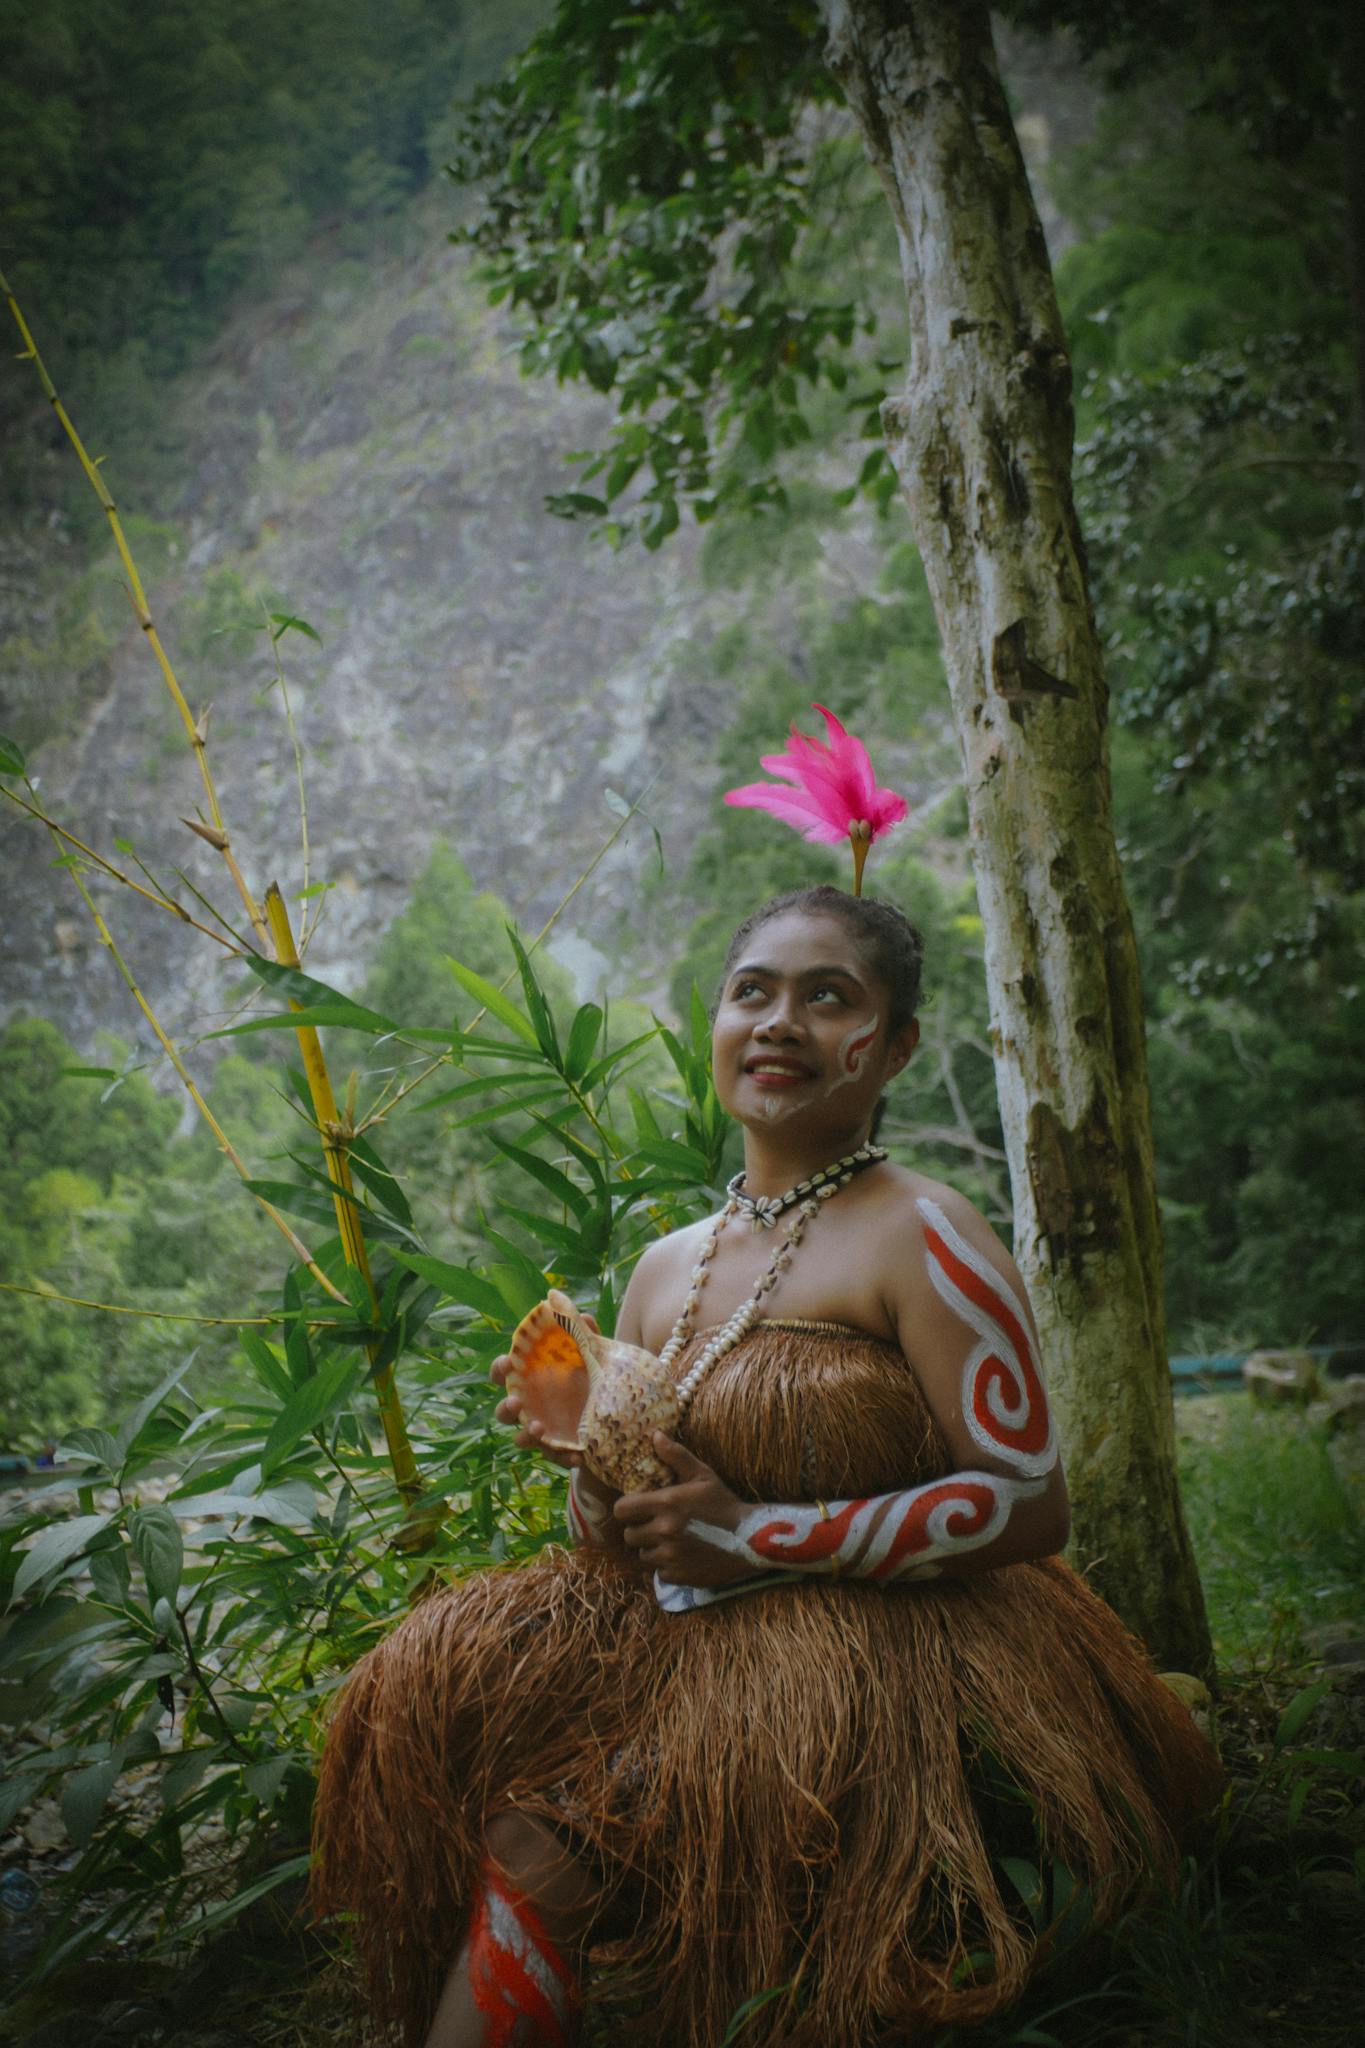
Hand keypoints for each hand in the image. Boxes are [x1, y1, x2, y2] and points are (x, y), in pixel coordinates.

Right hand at [489, 1309, 600, 1471]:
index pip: (504, 1374)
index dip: (500, 1368)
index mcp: (530, 1379)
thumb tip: (586, 1316)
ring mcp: (543, 1429)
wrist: (615, 1410)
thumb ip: (587, 1336)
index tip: (508, 1362)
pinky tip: (578, 1455)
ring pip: (522, 1439)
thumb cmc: (591, 1375)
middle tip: (516, 1402)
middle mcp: (531, 1406)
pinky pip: (556, 1457)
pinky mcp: (560, 1448)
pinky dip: (564, 1458)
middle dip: (506, 1408)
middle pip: (504, 1412)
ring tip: (539, 1428)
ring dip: (526, 1436)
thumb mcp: (593, 1354)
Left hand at [613, 1435, 756, 1588]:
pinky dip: (667, 1566)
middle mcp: (664, 1531)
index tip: (638, 1508)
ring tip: (671, 1541)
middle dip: (639, 1529)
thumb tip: (655, 1436)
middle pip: (629, 1535)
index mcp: (666, 1504)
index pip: (622, 1510)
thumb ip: (676, 1456)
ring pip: (643, 1555)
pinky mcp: (679, 1576)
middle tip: (656, 1525)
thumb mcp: (703, 1475)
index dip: (627, 1509)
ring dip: (652, 1548)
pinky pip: (660, 1573)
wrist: (751, 1539)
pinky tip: (683, 1556)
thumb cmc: (724, 1503)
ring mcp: (670, 1557)